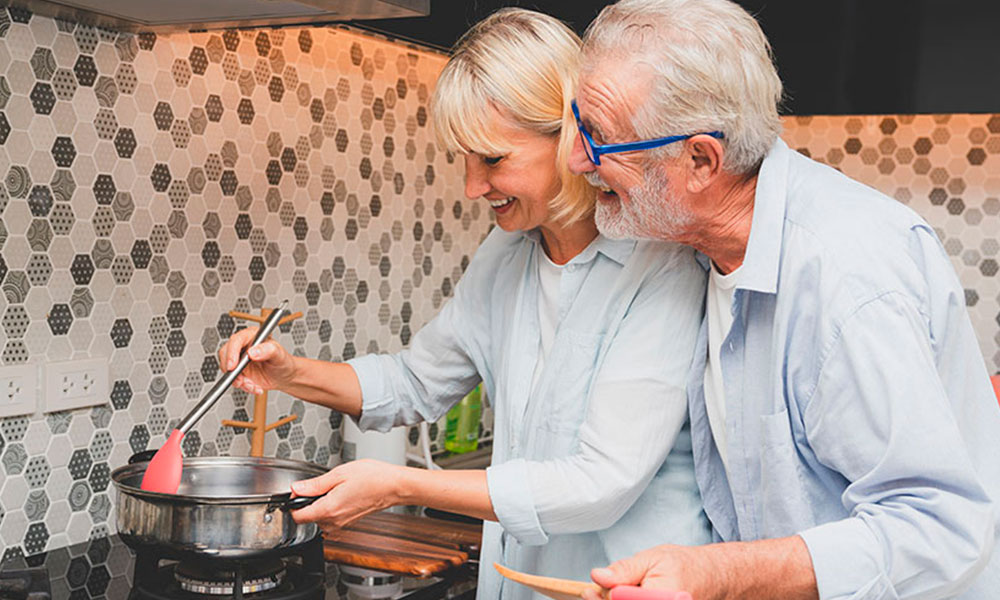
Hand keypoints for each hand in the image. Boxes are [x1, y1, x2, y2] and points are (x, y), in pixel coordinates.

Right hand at [217, 325, 296, 394]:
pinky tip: (255, 387)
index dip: (231, 352)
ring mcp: (239, 360)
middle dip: (232, 370)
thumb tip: (253, 352)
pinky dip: (243, 386)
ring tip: (253, 384)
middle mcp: (243, 347)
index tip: (233, 365)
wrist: (285, 376)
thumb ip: (268, 350)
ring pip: (228, 369)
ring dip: (239, 381)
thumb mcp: (279, 354)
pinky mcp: (239, 372)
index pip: (236, 340)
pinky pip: (233, 380)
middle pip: (225, 353)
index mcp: (252, 336)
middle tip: (241, 380)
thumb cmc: (283, 361)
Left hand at [289, 459, 404, 535]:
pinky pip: (332, 518)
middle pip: (308, 518)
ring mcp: (342, 523)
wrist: (394, 486)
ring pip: (319, 519)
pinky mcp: (349, 522)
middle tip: (321, 485)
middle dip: (309, 502)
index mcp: (329, 509)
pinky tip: (342, 493)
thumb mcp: (339, 474)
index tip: (298, 492)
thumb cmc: (372, 478)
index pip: (297, 517)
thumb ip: (314, 484)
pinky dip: (331, 507)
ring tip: (335, 488)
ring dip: (321, 505)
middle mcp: (334, 521)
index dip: (293, 503)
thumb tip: (296, 489)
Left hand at [581, 545, 714, 599]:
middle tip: (591, 592)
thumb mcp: (652, 559)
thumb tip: (598, 576)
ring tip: (608, 592)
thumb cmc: (683, 566)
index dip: (606, 599)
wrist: (711, 577)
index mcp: (662, 599)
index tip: (591, 590)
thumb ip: (624, 570)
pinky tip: (619, 597)